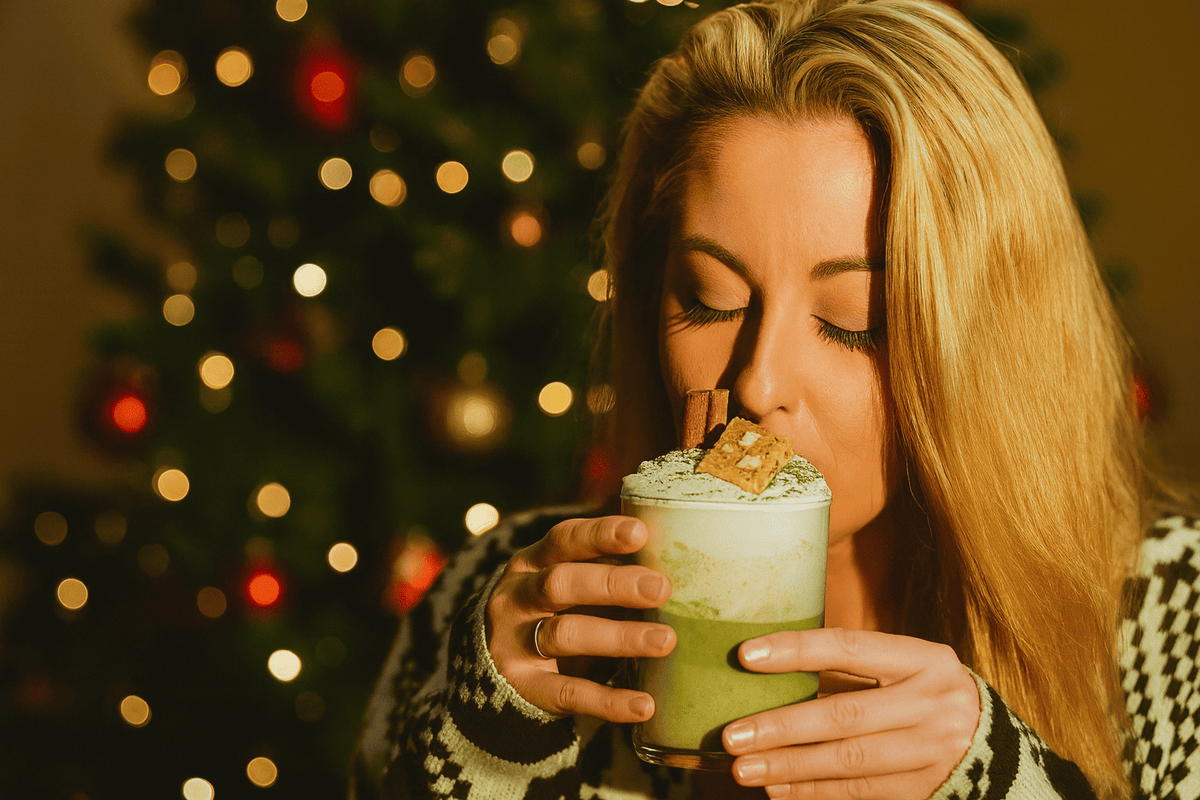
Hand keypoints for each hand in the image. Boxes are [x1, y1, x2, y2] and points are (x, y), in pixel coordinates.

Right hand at [486, 516, 675, 722]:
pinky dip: (607, 700)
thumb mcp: (565, 582)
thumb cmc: (550, 611)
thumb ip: (603, 570)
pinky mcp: (523, 687)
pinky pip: (567, 693)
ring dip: (619, 637)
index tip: (639, 533)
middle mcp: (517, 598)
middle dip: (612, 584)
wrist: (493, 667)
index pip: (563, 540)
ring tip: (665, 641)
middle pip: (560, 584)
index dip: (599, 534)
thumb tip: (672, 555)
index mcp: (531, 562)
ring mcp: (515, 643)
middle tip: (661, 588)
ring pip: (566, 635)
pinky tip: (644, 704)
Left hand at [722, 628, 978, 799]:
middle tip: (733, 736)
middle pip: (846, 715)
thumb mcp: (903, 666)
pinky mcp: (924, 790)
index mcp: (923, 659)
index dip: (796, 650)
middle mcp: (932, 703)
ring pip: (850, 761)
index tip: (746, 656)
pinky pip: (860, 792)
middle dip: (783, 727)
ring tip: (745, 770)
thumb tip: (766, 668)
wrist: (989, 741)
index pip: (849, 648)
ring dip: (791, 768)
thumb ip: (849, 666)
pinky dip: (814, 793)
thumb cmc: (923, 692)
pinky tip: (779, 790)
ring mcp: (931, 751)